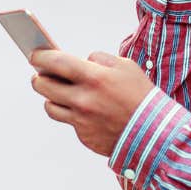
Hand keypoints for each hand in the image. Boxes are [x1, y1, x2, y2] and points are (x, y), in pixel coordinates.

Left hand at [30, 49, 154, 156]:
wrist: (155, 134)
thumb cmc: (141, 97)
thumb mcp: (126, 67)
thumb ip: (100, 60)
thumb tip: (82, 60)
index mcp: (94, 77)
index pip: (55, 62)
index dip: (40, 56)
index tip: (35, 54)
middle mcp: (83, 99)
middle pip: (43, 85)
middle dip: (39, 77)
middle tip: (41, 74)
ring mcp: (81, 120)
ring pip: (50, 106)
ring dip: (52, 97)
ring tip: (59, 92)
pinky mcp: (83, 136)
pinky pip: (68, 122)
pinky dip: (72, 114)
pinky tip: (83, 110)